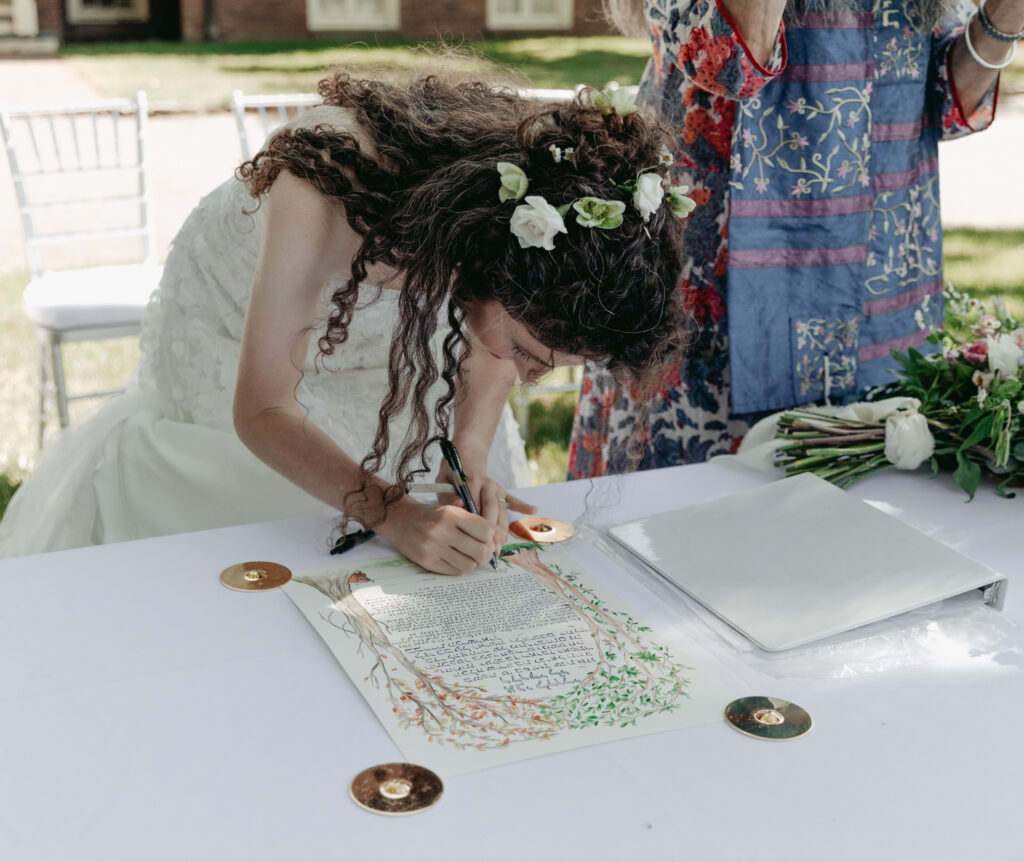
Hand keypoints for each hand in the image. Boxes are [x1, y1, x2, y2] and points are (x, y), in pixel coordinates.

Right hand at [374, 494, 499, 575]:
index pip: (485, 530)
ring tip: (466, 554)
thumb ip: (475, 522)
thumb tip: (499, 538)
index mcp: (451, 514)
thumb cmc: (431, 515)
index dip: (491, 536)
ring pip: (469, 565)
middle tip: (481, 550)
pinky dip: (459, 567)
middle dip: (485, 553)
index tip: (488, 537)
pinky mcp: (427, 562)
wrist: (399, 519)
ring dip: (472, 562)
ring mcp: (433, 548)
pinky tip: (454, 558)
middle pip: (481, 551)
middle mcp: (442, 530)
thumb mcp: (452, 509)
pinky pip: (455, 571)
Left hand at [434, 450, 536, 555]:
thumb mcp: (442, 482)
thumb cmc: (451, 476)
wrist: (464, 457)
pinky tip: (533, 510)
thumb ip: (448, 495)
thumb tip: (459, 504)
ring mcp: (496, 488)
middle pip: (492, 510)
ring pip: (502, 510)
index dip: (476, 525)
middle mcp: (487, 484)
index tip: (475, 542)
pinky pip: (513, 499)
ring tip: (500, 547)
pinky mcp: (502, 491)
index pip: (475, 506)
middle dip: (492, 531)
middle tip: (490, 550)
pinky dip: (523, 504)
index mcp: (471, 482)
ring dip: (502, 529)